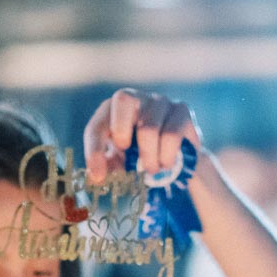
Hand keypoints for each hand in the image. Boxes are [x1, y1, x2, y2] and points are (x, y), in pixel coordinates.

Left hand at [83, 88, 202, 182]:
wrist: (179, 156)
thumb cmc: (143, 157)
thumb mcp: (121, 164)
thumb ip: (108, 168)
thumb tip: (95, 177)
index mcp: (112, 111)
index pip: (97, 125)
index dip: (95, 150)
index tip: (99, 175)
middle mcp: (135, 98)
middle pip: (123, 100)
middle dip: (121, 132)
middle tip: (129, 159)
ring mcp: (159, 101)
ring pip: (148, 129)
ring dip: (149, 160)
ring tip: (152, 170)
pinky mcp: (181, 110)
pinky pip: (171, 136)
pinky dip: (166, 157)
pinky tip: (167, 163)